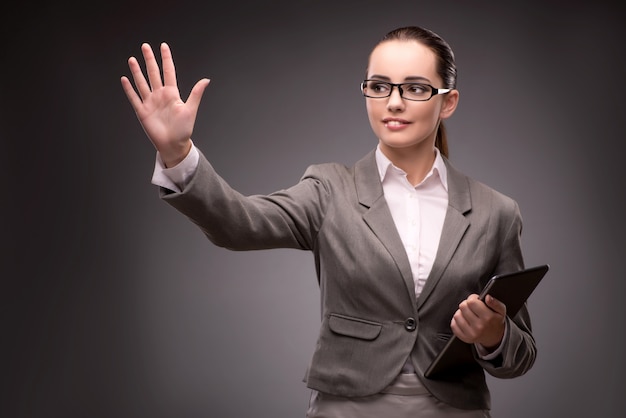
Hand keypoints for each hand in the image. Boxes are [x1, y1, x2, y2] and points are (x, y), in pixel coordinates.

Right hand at [120, 42, 209, 166]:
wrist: (173, 145)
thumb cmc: (184, 130)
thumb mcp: (191, 110)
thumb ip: (196, 94)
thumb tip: (206, 80)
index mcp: (172, 94)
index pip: (168, 71)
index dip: (166, 59)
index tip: (163, 46)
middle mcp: (160, 96)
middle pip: (153, 73)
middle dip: (149, 60)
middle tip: (145, 46)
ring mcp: (150, 102)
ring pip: (142, 83)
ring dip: (137, 71)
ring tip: (133, 59)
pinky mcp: (142, 111)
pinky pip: (134, 97)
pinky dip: (129, 89)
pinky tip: (125, 79)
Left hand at [451, 294, 505, 350]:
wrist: (494, 337)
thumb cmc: (495, 321)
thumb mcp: (501, 310)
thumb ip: (495, 302)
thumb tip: (487, 297)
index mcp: (488, 318)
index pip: (471, 302)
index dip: (473, 298)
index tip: (476, 300)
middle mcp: (479, 326)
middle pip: (463, 307)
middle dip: (467, 304)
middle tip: (472, 307)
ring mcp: (471, 333)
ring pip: (457, 315)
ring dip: (461, 312)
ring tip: (468, 314)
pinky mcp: (465, 338)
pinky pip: (453, 325)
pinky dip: (457, 321)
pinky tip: (464, 320)